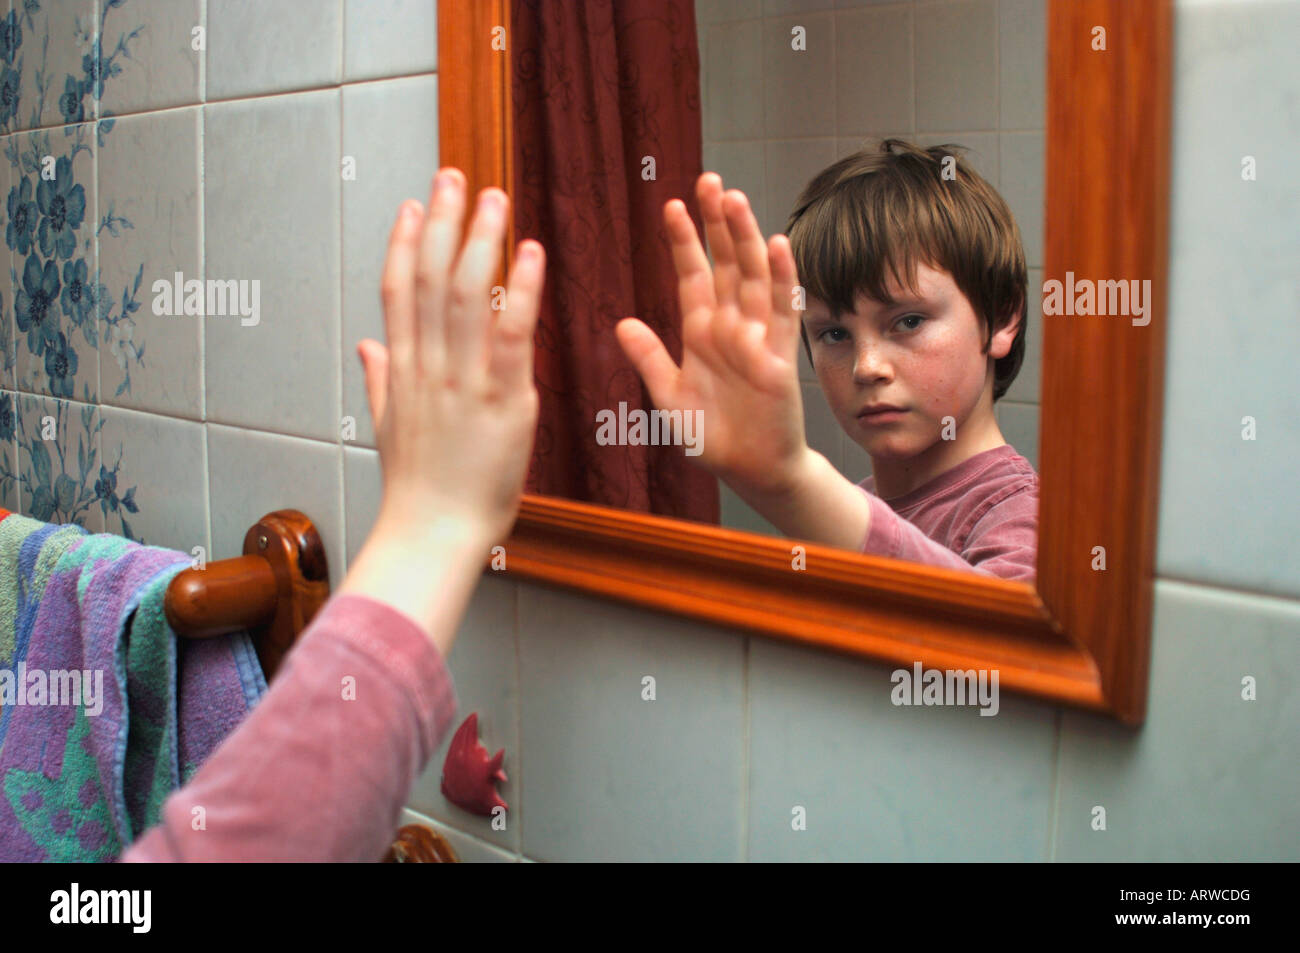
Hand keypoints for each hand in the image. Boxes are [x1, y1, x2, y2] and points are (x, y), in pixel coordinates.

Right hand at [357, 169, 545, 549]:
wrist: (432, 534)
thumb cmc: (418, 489)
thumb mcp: (390, 427)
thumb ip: (381, 379)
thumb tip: (367, 344)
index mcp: (403, 370)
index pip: (397, 290)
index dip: (405, 242)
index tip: (413, 203)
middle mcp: (428, 366)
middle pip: (430, 278)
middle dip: (441, 222)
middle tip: (455, 176)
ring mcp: (463, 380)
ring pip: (467, 294)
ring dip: (480, 240)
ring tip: (493, 198)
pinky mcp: (502, 400)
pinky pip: (510, 333)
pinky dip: (521, 290)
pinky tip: (530, 253)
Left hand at [615, 173, 809, 497]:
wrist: (750, 471)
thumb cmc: (712, 437)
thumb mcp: (669, 399)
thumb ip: (649, 361)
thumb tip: (622, 323)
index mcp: (699, 333)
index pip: (691, 275)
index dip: (683, 241)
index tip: (671, 204)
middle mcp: (729, 327)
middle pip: (724, 263)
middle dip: (716, 223)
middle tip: (708, 180)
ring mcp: (756, 337)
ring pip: (751, 276)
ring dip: (745, 238)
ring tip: (734, 200)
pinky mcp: (780, 357)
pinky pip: (781, 311)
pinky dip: (781, 277)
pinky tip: (777, 245)